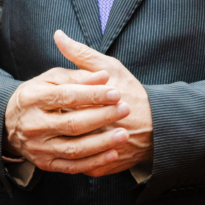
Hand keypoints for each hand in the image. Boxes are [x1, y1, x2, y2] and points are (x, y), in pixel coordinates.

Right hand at [4, 62, 130, 174]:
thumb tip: (104, 76)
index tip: (115, 93)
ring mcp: (39, 147)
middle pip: (73, 123)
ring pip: (74, 148)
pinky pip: (72, 166)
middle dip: (102, 117)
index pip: (67, 96)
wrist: (9, 123)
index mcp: (33, 98)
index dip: (93, 95)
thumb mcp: (51, 78)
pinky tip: (112, 153)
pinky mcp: (45, 163)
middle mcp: (34, 124)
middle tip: (125, 110)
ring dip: (102, 143)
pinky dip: (94, 162)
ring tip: (123, 134)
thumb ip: (77, 76)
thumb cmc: (37, 95)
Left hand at [54, 30, 153, 177]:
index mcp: (96, 102)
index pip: (64, 101)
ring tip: (53, 128)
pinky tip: (64, 145)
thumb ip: (81, 53)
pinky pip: (77, 165)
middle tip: (46, 113)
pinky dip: (70, 157)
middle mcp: (98, 130)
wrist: (158, 127)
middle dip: (53, 119)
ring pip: (67, 149)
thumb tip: (58, 35)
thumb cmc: (133, 93)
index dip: (53, 98)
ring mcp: (98, 153)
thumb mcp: (111, 68)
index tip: (48, 96)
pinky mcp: (100, 168)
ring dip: (57, 140)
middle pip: (64, 126)